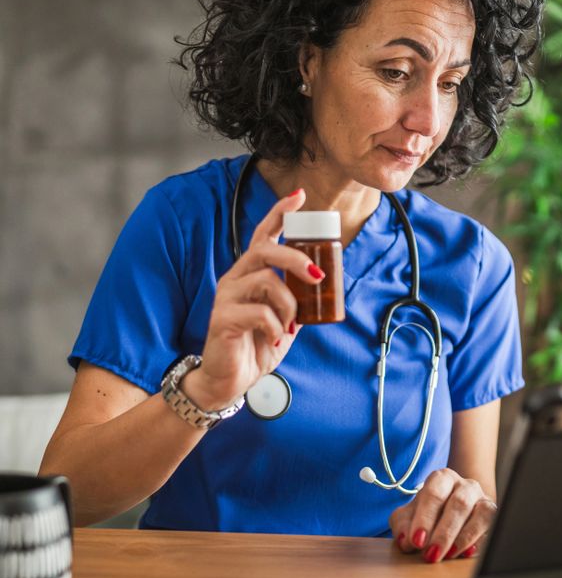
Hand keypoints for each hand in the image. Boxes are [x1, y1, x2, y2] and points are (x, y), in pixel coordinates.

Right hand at [182, 188, 322, 410]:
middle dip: (296, 258)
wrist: (230, 380)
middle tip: (317, 276)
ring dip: (290, 306)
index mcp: (250, 274)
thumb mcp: (283, 320)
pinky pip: (259, 313)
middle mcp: (236, 278)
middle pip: (265, 250)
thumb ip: (296, 301)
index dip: (279, 214)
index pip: (263, 235)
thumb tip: (323, 287)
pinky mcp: (222, 318)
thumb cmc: (255, 346)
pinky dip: (276, 327)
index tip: (299, 196)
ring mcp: (226, 296)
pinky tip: (275, 339)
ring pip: (267, 281)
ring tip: (290, 327)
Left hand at [389, 468, 497, 562]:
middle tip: (431, 554)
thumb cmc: (429, 514)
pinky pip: (490, 524)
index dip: (425, 517)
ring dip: (462, 537)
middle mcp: (463, 485)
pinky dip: (478, 540)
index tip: (416, 540)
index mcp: (441, 478)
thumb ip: (402, 525)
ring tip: (447, 555)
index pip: (434, 493)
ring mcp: (481, 498)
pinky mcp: (492, 514)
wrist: (452, 513)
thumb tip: (405, 540)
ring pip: (478, 513)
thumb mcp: (409, 517)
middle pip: (458, 503)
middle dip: (444, 532)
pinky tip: (466, 553)